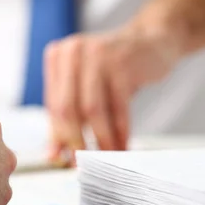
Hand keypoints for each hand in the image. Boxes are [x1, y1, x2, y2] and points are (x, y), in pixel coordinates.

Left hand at [44, 20, 181, 163]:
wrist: (151, 40)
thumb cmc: (114, 67)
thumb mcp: (85, 85)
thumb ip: (66, 117)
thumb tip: (53, 154)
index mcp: (58, 56)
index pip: (53, 104)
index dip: (58, 135)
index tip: (63, 158)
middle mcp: (73, 51)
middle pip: (68, 108)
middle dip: (76, 141)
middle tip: (83, 163)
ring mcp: (98, 55)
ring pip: (92, 110)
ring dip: (100, 139)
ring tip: (106, 156)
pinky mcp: (122, 64)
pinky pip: (119, 107)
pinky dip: (120, 131)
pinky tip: (123, 145)